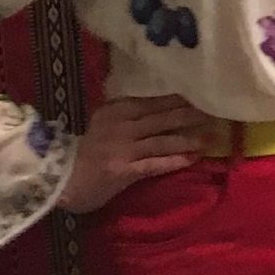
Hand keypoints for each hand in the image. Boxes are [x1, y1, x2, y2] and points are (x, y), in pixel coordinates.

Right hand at [58, 94, 210, 213]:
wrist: (60, 178)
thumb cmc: (83, 151)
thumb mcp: (103, 121)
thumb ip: (126, 112)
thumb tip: (158, 104)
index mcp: (116, 110)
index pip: (153, 101)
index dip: (178, 99)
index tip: (201, 96)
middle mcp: (122, 125)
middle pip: (163, 117)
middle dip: (190, 115)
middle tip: (214, 112)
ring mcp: (124, 148)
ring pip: (163, 140)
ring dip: (189, 138)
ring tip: (211, 135)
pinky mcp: (125, 170)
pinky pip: (156, 164)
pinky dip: (176, 160)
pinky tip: (194, 158)